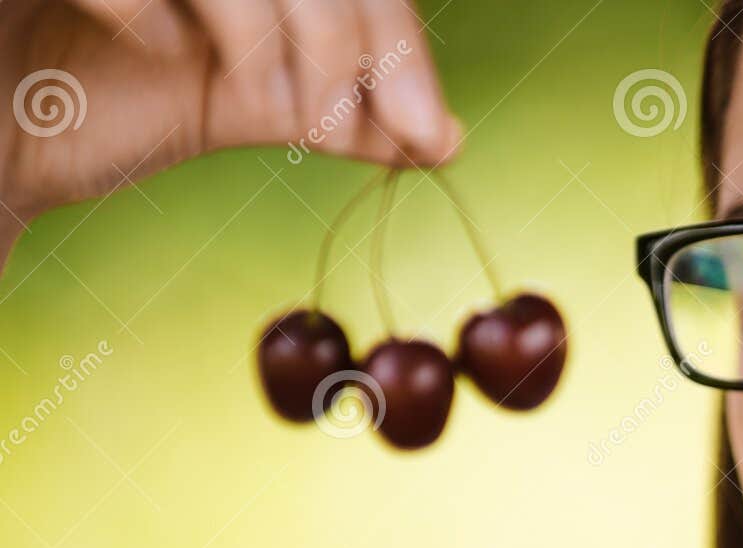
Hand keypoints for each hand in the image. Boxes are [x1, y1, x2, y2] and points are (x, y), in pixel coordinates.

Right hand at [0, 0, 458, 225]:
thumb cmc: (99, 105)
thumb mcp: (240, 105)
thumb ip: (338, 113)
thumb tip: (443, 140)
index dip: (395, 44)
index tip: (426, 133)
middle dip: (345, 41)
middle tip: (340, 124)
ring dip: (265, 28)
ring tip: (264, 98)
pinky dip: (151, 7)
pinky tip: (158, 54)